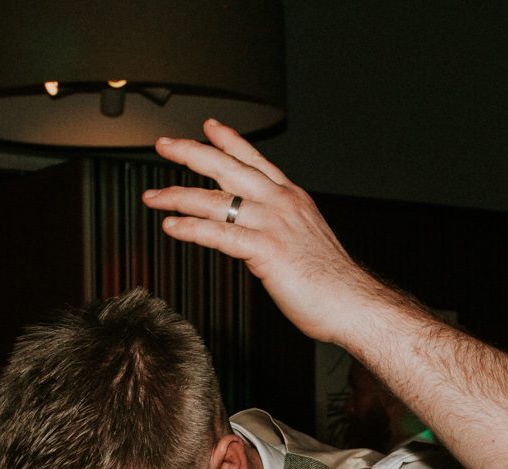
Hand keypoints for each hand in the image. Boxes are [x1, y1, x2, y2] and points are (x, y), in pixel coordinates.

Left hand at [144, 120, 384, 346]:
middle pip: (228, 168)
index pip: (255, 160)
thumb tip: (257, 238)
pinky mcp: (266, 250)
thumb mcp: (305, 243)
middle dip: (191, 153)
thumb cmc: (333, 283)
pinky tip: (171, 226)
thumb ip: (279, 232)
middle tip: (164, 145)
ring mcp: (273, 224)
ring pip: (216, 199)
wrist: (354, 303)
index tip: (209, 127)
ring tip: (153, 196)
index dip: (229, 140)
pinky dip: (191, 228)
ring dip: (178, 196)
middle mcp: (281, 203)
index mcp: (292, 199)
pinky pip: (219, 234)